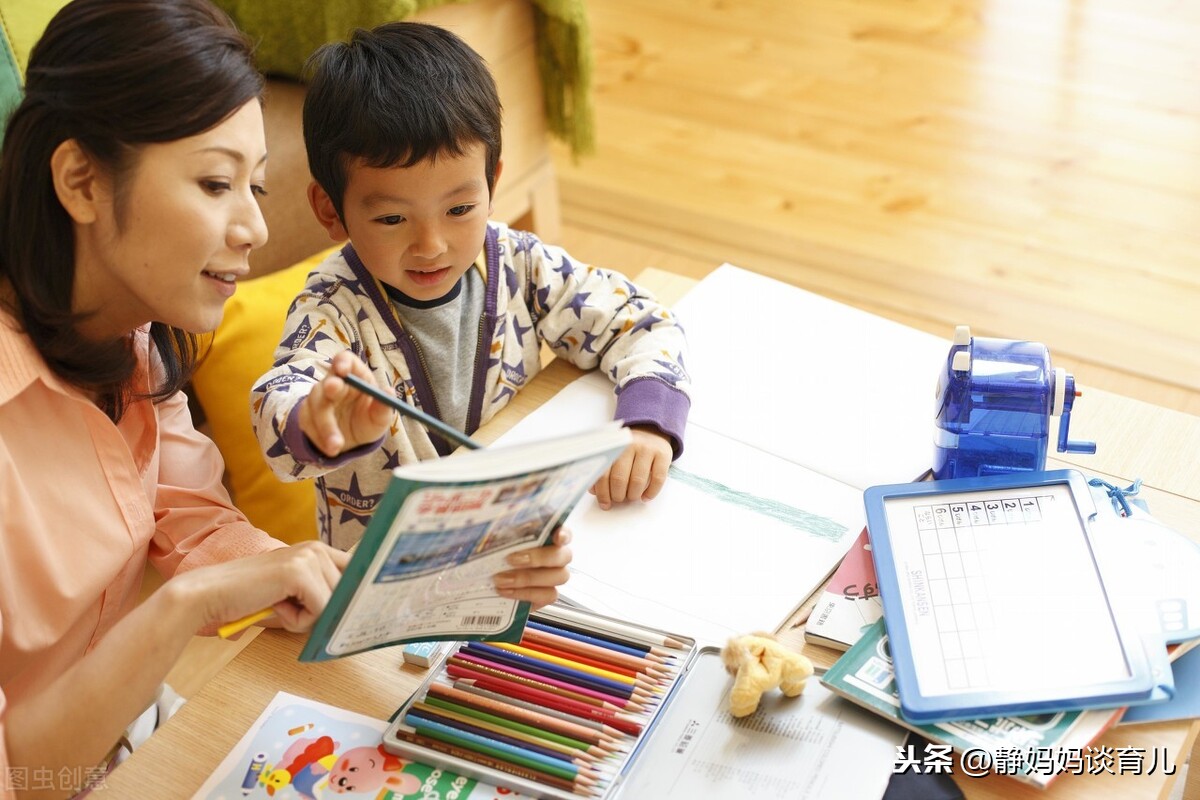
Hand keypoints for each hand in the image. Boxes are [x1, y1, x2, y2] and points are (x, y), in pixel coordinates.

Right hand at [175, 541, 350, 633]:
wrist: (212, 594)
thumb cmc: (250, 597)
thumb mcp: (294, 592)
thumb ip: (323, 594)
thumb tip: (357, 611)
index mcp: (317, 550)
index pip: (356, 574)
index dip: (353, 597)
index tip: (350, 612)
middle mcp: (317, 548)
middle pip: (348, 594)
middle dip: (321, 612)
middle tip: (288, 606)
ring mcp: (309, 558)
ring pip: (334, 604)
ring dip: (307, 618)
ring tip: (278, 604)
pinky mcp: (299, 573)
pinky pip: (318, 611)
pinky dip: (296, 621)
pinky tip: (274, 605)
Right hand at [299, 350, 394, 455]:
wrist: (352, 442)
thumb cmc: (368, 420)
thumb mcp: (379, 418)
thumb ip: (384, 407)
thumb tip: (390, 392)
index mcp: (355, 376)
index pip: (345, 360)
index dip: (342, 362)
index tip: (343, 370)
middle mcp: (334, 383)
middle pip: (328, 381)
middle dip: (330, 387)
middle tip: (333, 389)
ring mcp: (318, 399)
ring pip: (317, 406)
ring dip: (326, 426)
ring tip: (336, 446)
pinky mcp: (307, 415)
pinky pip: (308, 424)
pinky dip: (319, 438)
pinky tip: (330, 449)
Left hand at [492, 527, 572, 608]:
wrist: (482, 582)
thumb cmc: (493, 554)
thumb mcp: (493, 537)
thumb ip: (501, 530)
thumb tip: (496, 523)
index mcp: (547, 536)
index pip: (565, 532)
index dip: (565, 534)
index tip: (557, 536)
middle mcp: (555, 556)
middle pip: (564, 556)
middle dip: (539, 557)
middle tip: (512, 559)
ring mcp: (553, 576)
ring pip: (558, 577)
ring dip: (528, 578)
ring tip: (502, 578)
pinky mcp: (546, 595)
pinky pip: (547, 595)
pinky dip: (525, 593)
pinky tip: (506, 590)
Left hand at [590, 427, 672, 509]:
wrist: (651, 432)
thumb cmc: (629, 450)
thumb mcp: (614, 454)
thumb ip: (603, 470)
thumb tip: (594, 491)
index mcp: (613, 446)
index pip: (603, 473)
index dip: (603, 492)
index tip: (605, 504)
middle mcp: (630, 445)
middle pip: (619, 478)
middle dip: (617, 495)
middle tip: (619, 499)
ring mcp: (647, 449)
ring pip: (638, 480)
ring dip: (633, 495)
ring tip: (631, 497)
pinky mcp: (663, 455)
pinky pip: (657, 479)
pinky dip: (651, 492)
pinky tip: (645, 497)